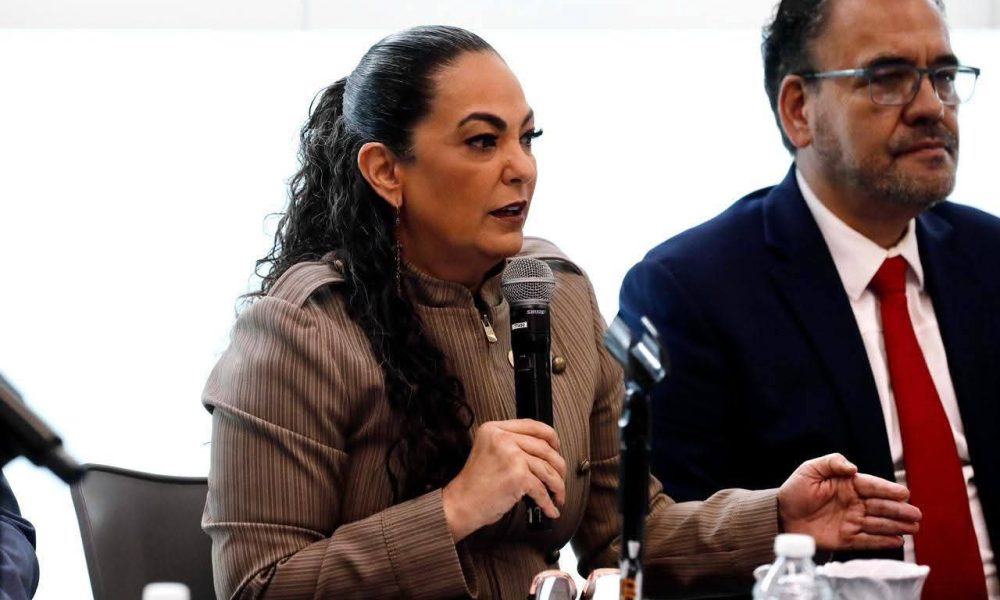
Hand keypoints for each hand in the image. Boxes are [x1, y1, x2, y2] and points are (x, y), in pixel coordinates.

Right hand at [442, 419, 566, 541]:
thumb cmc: (474, 484)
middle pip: (544, 447)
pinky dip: (548, 502)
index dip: (551, 436)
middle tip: (560, 477)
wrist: (461, 503)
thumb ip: (510, 444)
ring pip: (547, 469)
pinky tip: (550, 508)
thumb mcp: (488, 451)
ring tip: (558, 496)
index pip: (532, 425)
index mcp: (494, 429)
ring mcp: (511, 456)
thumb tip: (543, 450)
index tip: (557, 447)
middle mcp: (502, 438)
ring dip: (557, 486)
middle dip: (558, 466)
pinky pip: (542, 489)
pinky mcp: (518, 475)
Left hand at [777, 453, 921, 550]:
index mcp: (847, 485)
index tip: (904, 493)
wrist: (780, 514)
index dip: (888, 490)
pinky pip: (867, 541)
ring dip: (896, 526)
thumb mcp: (810, 469)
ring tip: (913, 528)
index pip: (872, 486)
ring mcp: (851, 522)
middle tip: (916, 514)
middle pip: (880, 507)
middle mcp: (853, 504)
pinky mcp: (845, 539)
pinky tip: (898, 541)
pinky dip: (882, 542)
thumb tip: (852, 467)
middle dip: (899, 510)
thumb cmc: (795, 490)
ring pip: (878, 524)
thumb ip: (832, 463)